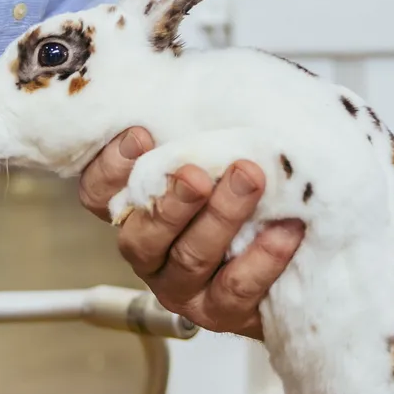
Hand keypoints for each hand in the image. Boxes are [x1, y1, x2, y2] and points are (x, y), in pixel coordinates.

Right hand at [77, 127, 300, 338]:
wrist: (296, 250)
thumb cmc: (243, 184)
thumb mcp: (214, 147)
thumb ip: (197, 126)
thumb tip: (200, 81)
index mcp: (134, 209)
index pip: (98, 193)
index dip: (110, 167)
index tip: (141, 135)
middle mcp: (149, 251)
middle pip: (141, 234)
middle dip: (173, 200)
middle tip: (198, 172)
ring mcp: (181, 286)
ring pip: (189, 257)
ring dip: (220, 218)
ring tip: (250, 180)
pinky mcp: (220, 312)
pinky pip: (236, 287)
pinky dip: (262, 257)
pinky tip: (286, 229)